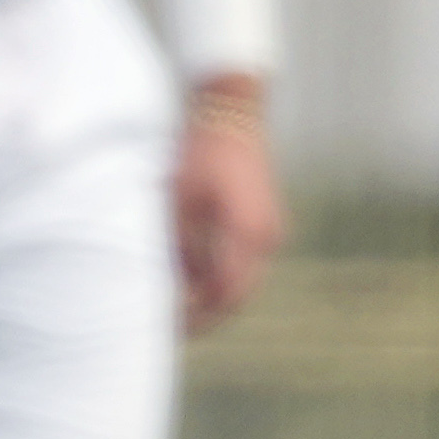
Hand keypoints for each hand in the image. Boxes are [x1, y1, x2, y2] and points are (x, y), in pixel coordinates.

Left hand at [172, 80, 286, 330]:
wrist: (230, 110)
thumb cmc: (199, 152)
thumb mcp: (180, 201)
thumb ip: (180, 247)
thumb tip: (171, 287)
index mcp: (246, 235)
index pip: (223, 296)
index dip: (196, 317)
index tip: (169, 328)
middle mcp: (265, 238)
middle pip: (235, 294)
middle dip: (205, 312)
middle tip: (171, 324)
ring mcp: (270, 229)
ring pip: (241, 278)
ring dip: (213, 293)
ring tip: (178, 302)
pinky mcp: (266, 220)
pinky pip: (244, 259)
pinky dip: (221, 272)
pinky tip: (194, 273)